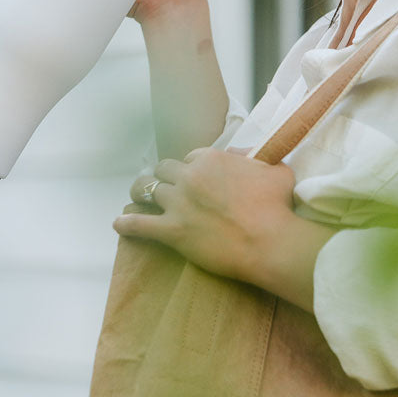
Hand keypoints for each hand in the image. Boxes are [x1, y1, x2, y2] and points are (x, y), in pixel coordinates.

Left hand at [116, 149, 334, 309]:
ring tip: (136, 196)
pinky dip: (126, 223)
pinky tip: (119, 223)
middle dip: (163, 177)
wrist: (271, 241)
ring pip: (146, 189)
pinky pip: (139, 224)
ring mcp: (178, 203)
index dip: (191, 168)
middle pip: (164, 169)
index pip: (191, 157)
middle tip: (163, 186)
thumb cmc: (278, 207)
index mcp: (211, 159)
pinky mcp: (172, 230)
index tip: (193, 178)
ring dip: (140, 192)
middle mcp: (190, 177)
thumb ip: (257, 158)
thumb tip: (243, 154)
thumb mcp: (275, 171)